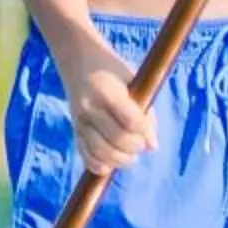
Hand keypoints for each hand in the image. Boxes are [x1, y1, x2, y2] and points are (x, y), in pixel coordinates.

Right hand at [64, 49, 155, 174]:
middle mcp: (89, 107)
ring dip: (121, 160)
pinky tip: (111, 162)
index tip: (149, 133)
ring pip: (101, 152)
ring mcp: (79, 121)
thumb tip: (152, 146)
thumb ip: (145, 112)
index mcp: (106, 91)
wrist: (79, 62)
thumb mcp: (133, 81)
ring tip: (130, 154)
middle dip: (135, 147)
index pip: (130, 120)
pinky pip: (86, 156)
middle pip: (117, 139)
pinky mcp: (74, 131)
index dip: (145, 131)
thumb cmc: (114, 72)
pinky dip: (100, 165)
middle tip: (141, 144)